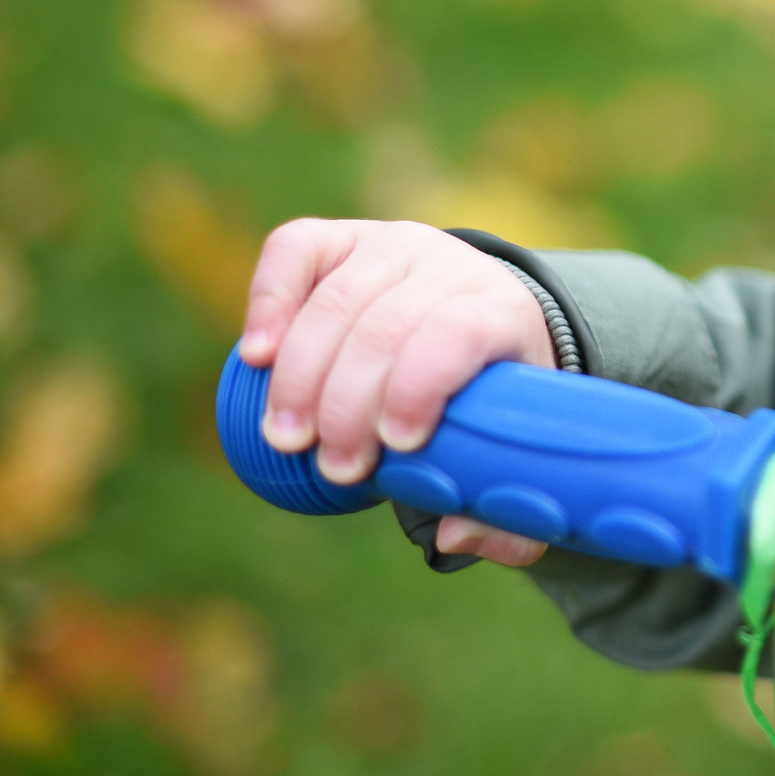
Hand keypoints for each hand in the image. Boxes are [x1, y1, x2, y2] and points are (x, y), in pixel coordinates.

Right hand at [240, 220, 555, 516]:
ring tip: (288, 438)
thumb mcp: (518, 449)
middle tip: (334, 468)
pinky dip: (270, 300)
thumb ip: (506, 511)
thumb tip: (452, 536)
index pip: (459, 333)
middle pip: (388, 327)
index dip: (420, 385)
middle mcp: (451, 267)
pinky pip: (296, 251)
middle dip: (350, 404)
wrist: (481, 314)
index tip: (397, 444)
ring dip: (302, 376)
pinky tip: (256, 356)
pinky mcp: (343, 239)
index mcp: (502, 313)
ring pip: (337, 301)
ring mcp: (393, 246)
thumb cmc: (492, 398)